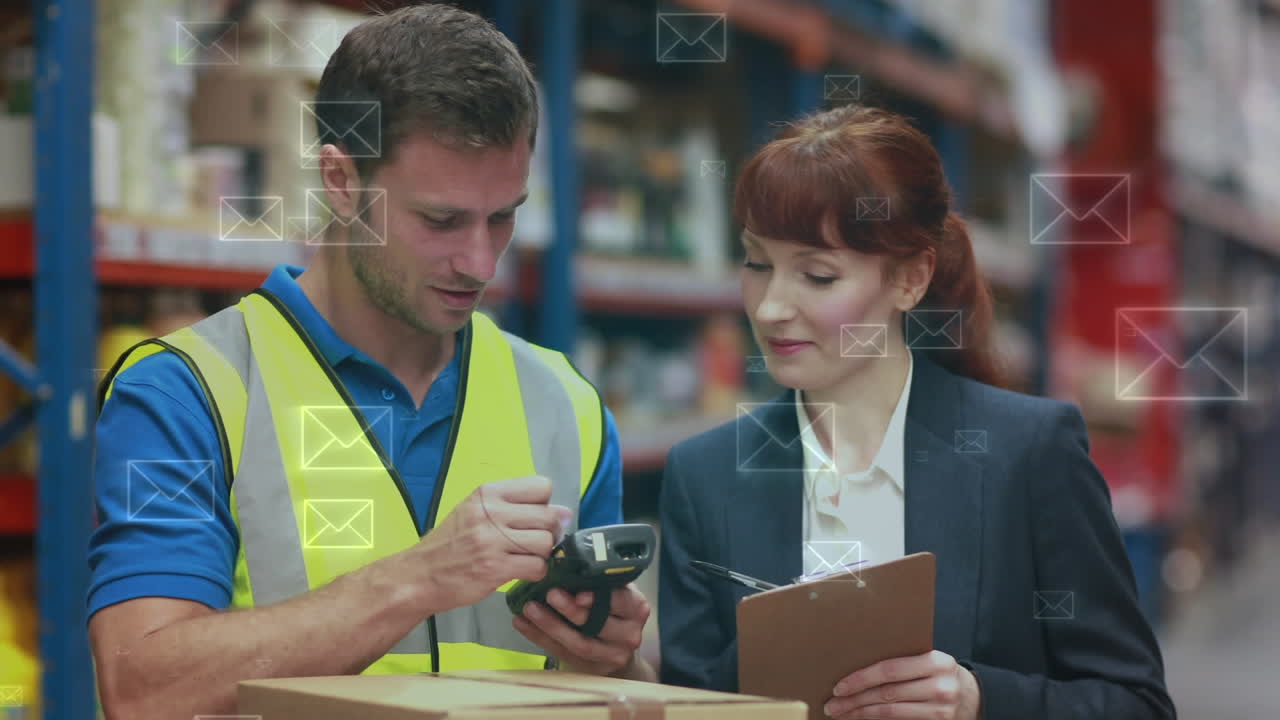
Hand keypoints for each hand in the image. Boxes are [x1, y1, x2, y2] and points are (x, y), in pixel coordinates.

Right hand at [415, 476, 571, 609]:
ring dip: (542, 554)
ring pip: (546, 542)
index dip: (544, 504)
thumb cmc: (449, 544)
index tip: (534, 518)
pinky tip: (521, 571)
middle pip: (548, 516)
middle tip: (533, 543)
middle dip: (548, 532)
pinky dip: (536, 572)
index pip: (541, 486)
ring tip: (525, 558)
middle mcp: (491, 512)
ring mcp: (493, 540)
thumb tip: (564, 511)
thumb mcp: (475, 512)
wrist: (418, 576)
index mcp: (487, 493)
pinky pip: (537, 566)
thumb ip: (515, 507)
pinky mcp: (495, 568)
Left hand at [512, 584, 649, 676]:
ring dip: (551, 624)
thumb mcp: (616, 591)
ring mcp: (611, 654)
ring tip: (529, 608)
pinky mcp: (591, 668)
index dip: (600, 597)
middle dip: (571, 610)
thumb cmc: (613, 610)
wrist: (618, 647)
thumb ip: (600, 580)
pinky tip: (523, 623)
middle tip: (549, 594)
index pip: (621, 601)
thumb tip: (566, 560)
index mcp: (636, 608)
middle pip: (599, 624)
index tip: (579, 591)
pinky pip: (561, 652)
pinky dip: (539, 637)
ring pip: (579, 643)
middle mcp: (629, 633)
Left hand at [823, 650, 980, 719]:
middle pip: (887, 693)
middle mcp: (941, 686)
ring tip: (841, 713)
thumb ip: (903, 660)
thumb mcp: (928, 660)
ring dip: (860, 713)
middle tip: (832, 704)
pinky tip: (860, 718)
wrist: (972, 695)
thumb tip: (856, 663)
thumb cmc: (939, 673)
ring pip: (890, 712)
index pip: (890, 670)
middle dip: (855, 699)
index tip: (839, 686)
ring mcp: (941, 709)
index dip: (861, 679)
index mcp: (936, 661)